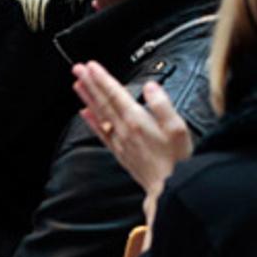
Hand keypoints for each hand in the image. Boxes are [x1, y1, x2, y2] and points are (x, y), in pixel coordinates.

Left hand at [73, 61, 192, 201]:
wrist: (171, 190)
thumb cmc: (179, 161)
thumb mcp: (178, 128)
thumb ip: (162, 105)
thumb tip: (151, 87)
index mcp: (137, 120)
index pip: (116, 94)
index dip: (102, 78)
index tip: (91, 66)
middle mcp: (124, 129)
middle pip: (103, 101)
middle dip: (90, 83)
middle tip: (77, 69)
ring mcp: (120, 141)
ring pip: (99, 114)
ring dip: (87, 98)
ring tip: (77, 84)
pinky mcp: (120, 152)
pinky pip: (101, 133)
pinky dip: (91, 121)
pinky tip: (84, 113)